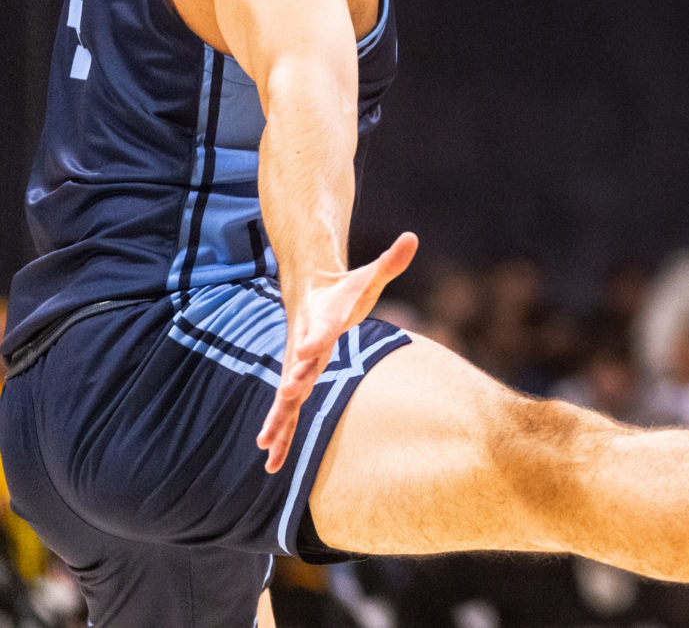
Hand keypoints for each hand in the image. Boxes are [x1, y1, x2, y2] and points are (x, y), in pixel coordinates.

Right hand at [257, 232, 417, 473]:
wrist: (309, 292)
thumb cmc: (347, 290)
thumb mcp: (370, 276)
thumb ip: (390, 260)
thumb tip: (413, 236)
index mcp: (323, 321)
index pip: (320, 330)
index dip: (315, 338)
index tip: (307, 349)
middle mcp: (305, 346)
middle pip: (297, 367)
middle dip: (291, 383)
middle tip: (285, 397)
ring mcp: (298, 366)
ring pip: (286, 398)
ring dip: (278, 422)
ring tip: (266, 449)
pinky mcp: (297, 380)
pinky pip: (288, 411)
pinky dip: (280, 433)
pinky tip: (271, 461)